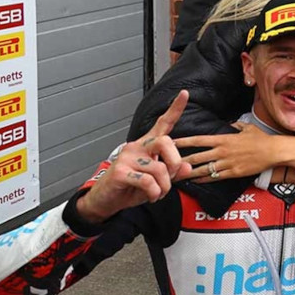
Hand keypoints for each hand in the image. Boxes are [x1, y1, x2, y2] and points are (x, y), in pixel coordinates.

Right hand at [77, 91, 191, 222]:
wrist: (106, 201)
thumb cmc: (131, 188)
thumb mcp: (157, 181)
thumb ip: (173, 172)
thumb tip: (188, 167)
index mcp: (147, 145)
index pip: (163, 123)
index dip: (175, 109)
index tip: (184, 93)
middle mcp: (137, 146)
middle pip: (165, 142)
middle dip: (175, 163)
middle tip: (170, 178)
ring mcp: (127, 158)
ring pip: (160, 168)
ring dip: (164, 186)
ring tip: (157, 193)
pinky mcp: (120, 171)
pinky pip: (148, 182)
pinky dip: (154, 193)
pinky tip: (150, 196)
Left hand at [176, 124, 294, 182]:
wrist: (274, 151)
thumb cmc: (262, 139)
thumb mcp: (246, 127)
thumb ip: (235, 125)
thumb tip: (230, 124)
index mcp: (224, 138)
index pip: (198, 140)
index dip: (184, 142)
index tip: (171, 142)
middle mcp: (222, 151)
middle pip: (196, 157)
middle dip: (180, 160)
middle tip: (167, 163)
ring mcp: (227, 163)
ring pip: (203, 169)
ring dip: (189, 173)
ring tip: (177, 176)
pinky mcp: (233, 173)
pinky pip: (215, 177)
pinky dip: (204, 179)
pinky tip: (195, 181)